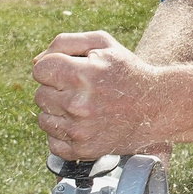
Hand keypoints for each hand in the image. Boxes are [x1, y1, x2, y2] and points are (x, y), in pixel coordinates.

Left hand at [33, 30, 168, 159]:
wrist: (156, 107)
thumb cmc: (126, 72)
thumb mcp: (102, 44)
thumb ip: (64, 43)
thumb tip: (36, 62)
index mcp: (81, 75)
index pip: (40, 70)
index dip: (52, 68)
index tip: (69, 72)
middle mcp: (78, 104)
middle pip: (40, 95)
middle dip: (56, 90)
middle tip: (81, 90)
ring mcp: (80, 130)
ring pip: (44, 119)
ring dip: (58, 113)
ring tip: (83, 107)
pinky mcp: (83, 149)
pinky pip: (52, 142)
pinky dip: (63, 134)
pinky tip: (82, 125)